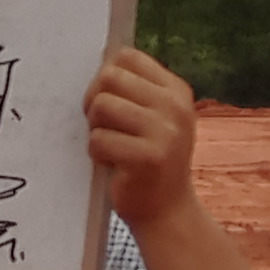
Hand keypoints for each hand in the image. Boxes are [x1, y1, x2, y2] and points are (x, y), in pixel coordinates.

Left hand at [85, 43, 200, 234]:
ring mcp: (165, 132)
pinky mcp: (149, 157)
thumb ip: (132, 90)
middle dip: (94, 101)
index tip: (108, 101)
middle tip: (102, 126)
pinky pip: (98, 140)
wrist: (167, 211)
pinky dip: (96, 154)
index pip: (126, 57)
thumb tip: (99, 57)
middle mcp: (175, 107)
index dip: (105, 77)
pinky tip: (113, 165)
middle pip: (109, 77)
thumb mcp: (152, 118)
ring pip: (101, 106)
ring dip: (95, 129)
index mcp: (176, 91)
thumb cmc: (147, 159)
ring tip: (111, 146)